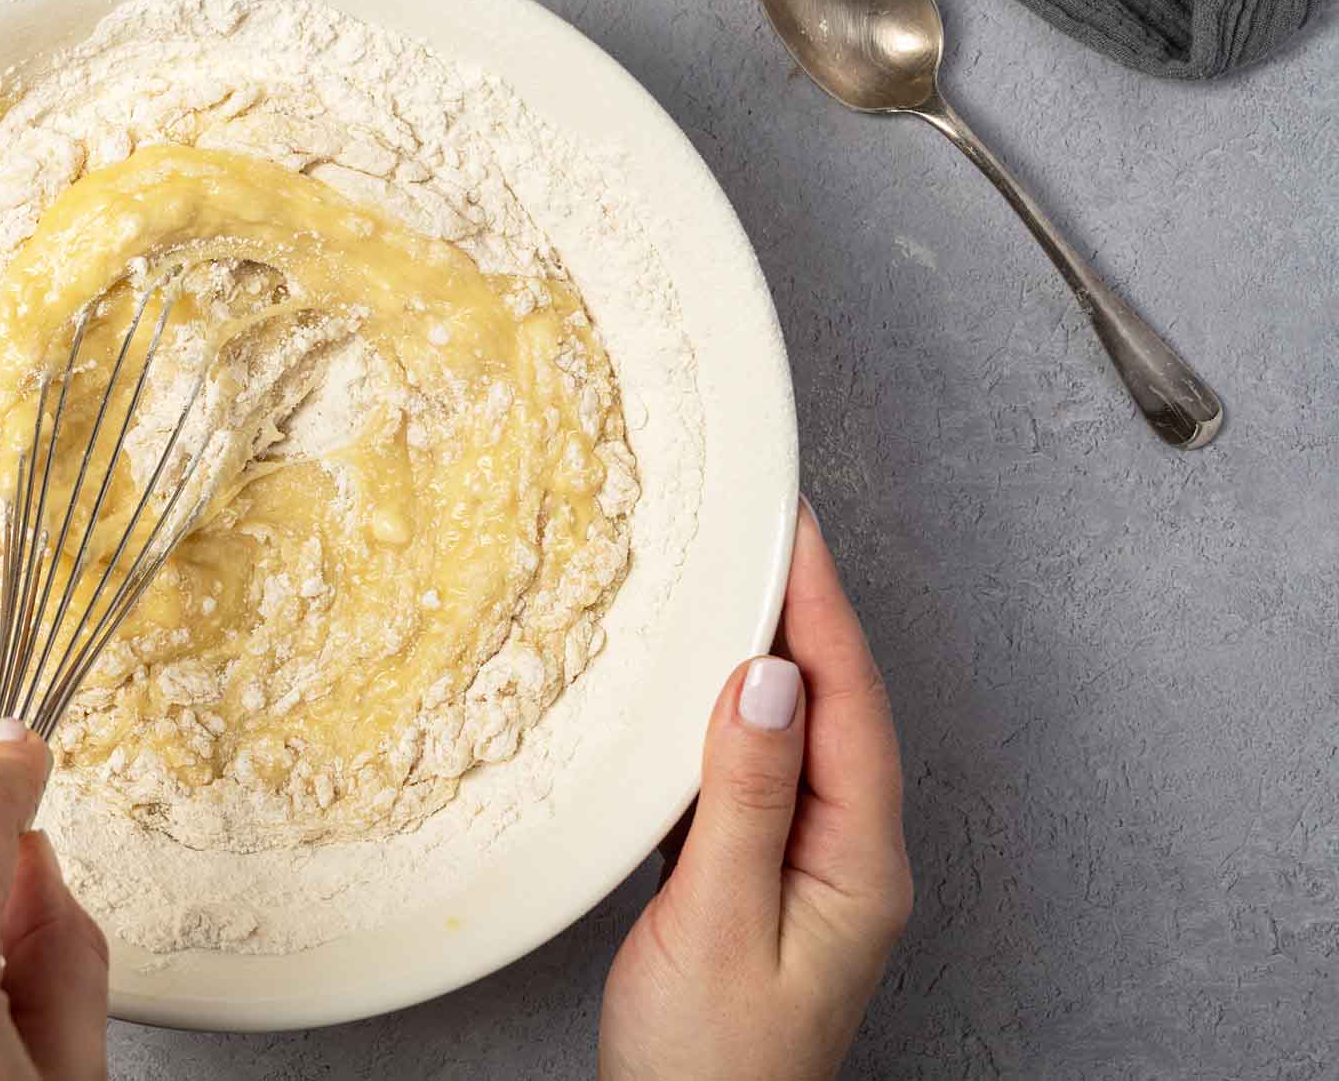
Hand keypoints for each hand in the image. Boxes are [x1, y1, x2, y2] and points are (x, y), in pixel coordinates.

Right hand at [599, 500, 912, 1080]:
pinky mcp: (758, 886)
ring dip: (760, 659)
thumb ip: (744, 797)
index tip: (791, 525)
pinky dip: (721, 721)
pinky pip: (752, 776)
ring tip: (726, 587)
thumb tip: (765, 678)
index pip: (848, 702)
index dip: (819, 605)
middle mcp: (849, 861)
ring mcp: (807, 873)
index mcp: (860, 865)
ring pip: (791, 737)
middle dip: (801, 612)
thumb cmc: (707, 1066)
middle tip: (760, 529)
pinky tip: (690, 696)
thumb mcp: (717, 920)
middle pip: (834, 707)